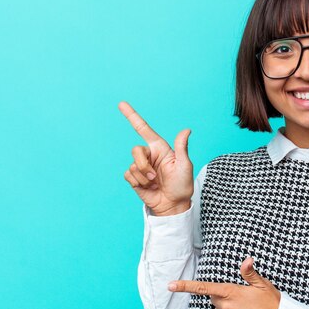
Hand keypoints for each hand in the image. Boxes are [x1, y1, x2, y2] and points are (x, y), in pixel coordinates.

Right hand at [119, 101, 193, 215]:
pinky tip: (148, 187)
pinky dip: (138, 183)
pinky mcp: (134, 178)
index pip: (144, 129)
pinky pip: (128, 175)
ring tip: (154, 183)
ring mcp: (141, 166)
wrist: (173, 205)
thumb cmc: (182, 184)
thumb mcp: (185, 165)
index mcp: (160, 148)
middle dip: (143, 164)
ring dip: (143, 177)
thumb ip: (181, 147)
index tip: (121, 104)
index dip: (132, 116)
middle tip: (154, 176)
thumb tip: (187, 130)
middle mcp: (149, 155)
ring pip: (132, 165)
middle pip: (135, 150)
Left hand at [169, 257, 280, 308]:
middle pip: (214, 299)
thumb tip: (246, 260)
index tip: (171, 285)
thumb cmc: (273, 305)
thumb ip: (250, 274)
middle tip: (240, 297)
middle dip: (223, 297)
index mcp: (233, 293)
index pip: (204, 288)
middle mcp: (227, 308)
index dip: (185, 286)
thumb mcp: (264, 285)